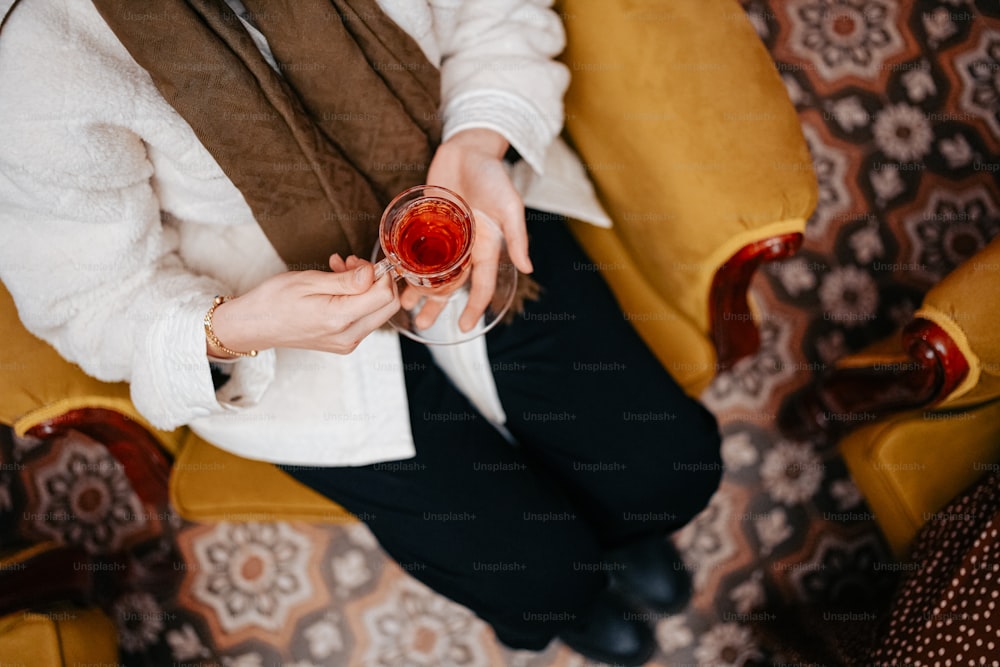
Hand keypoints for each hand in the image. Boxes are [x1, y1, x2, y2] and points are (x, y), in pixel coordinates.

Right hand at [208, 254, 399, 356]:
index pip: (384, 296)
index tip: (362, 262)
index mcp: (339, 319)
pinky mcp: (344, 342)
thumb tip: (373, 273)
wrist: (254, 326)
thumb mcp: (309, 280)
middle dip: (376, 279)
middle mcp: (348, 336)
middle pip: (388, 306)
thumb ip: (346, 280)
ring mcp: (347, 343)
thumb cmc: (273, 301)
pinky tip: (337, 284)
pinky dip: (357, 298)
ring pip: (377, 311)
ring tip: (339, 268)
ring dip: (365, 287)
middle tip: (352, 263)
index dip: (381, 274)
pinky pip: (363, 318)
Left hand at [404, 128, 532, 331]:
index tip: (464, 327)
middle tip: (422, 325)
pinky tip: (392, 273)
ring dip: (417, 289)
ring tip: (403, 305)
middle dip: (437, 306)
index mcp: (486, 247)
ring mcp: (444, 237)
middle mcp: (465, 247)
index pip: (481, 286)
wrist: (469, 148)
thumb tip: (527, 267)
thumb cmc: (493, 174)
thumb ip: (517, 236)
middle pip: (450, 285)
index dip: (474, 308)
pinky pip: (414, 248)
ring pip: (430, 271)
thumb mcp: (509, 205)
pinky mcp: (426, 222)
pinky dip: (405, 262)